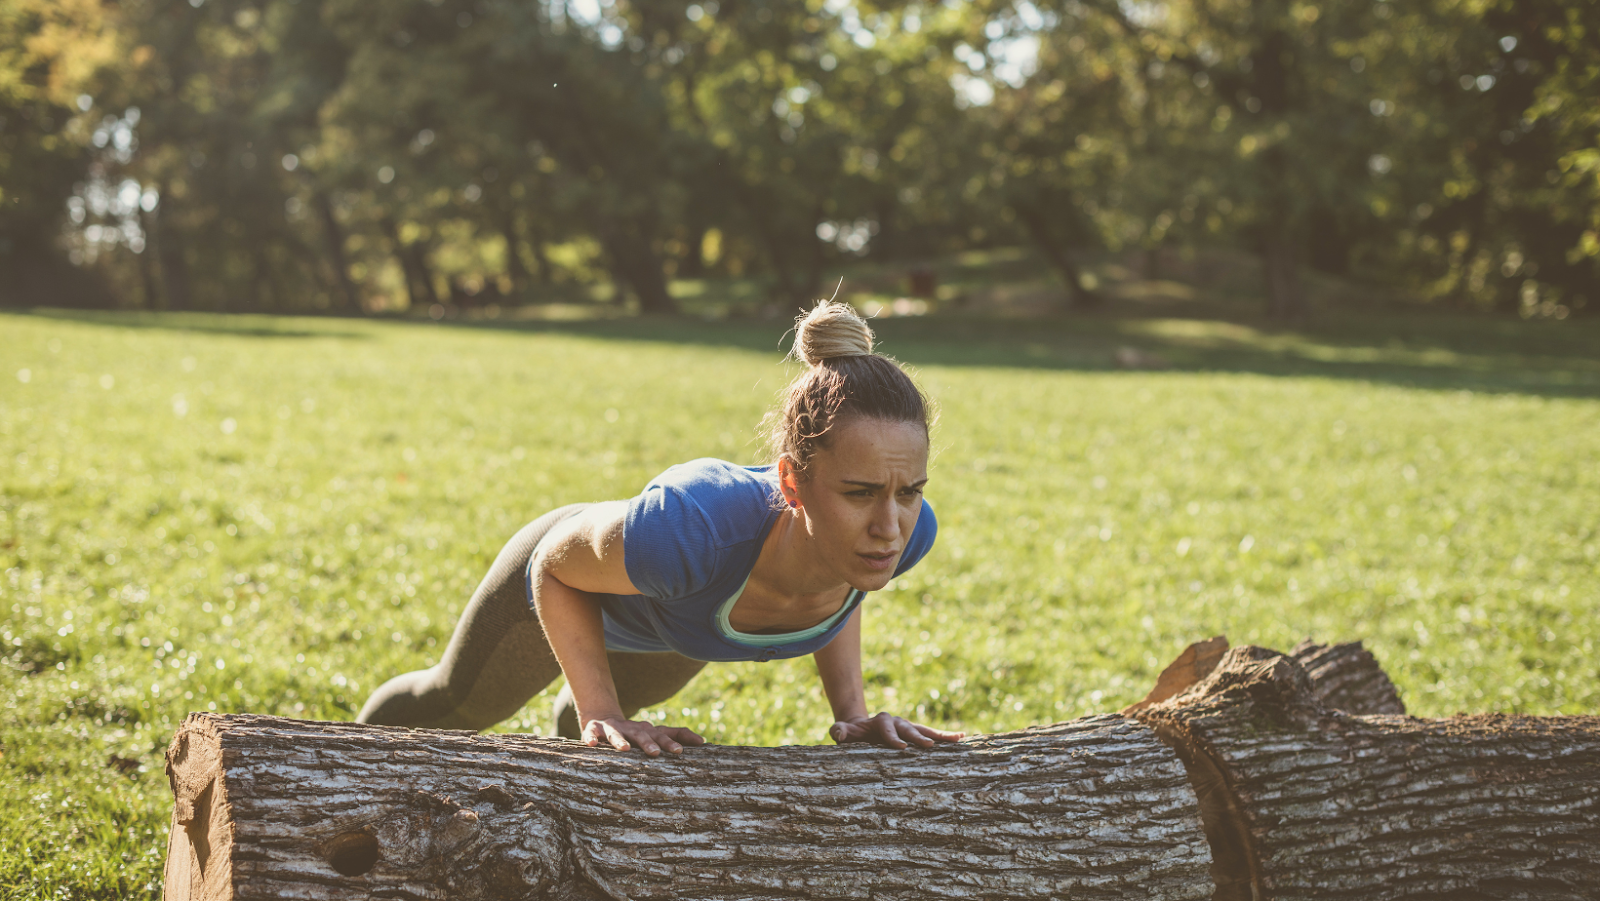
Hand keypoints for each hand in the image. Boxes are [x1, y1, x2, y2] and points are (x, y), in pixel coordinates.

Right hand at [582, 716, 705, 756]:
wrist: (604, 718)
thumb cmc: (634, 732)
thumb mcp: (654, 733)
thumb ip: (677, 735)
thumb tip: (704, 741)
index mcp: (647, 730)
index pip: (662, 735)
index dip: (671, 742)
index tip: (680, 752)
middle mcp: (631, 728)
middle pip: (641, 734)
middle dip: (648, 743)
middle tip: (655, 753)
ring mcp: (612, 728)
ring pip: (616, 733)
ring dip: (620, 740)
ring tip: (624, 749)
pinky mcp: (594, 729)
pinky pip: (591, 733)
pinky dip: (591, 737)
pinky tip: (591, 744)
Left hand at [828, 712, 964, 749]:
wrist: (859, 728)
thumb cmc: (851, 733)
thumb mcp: (843, 731)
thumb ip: (840, 731)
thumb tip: (839, 732)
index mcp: (880, 721)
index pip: (887, 729)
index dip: (893, 738)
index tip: (901, 748)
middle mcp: (897, 721)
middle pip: (909, 728)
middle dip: (918, 737)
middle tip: (929, 746)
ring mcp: (907, 727)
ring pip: (924, 730)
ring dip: (940, 735)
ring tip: (958, 738)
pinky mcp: (914, 734)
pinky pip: (931, 735)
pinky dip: (945, 737)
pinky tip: (961, 738)